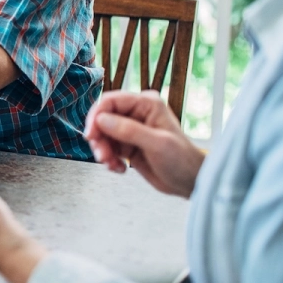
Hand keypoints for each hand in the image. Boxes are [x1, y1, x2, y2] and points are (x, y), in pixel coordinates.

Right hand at [83, 90, 202, 197]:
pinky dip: (109, 160)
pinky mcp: (128, 145)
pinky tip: (119, 168)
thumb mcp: (157, 143)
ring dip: (103, 151)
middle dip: (99, 138)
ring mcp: (131, 130)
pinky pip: (108, 148)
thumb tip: (102, 120)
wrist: (190, 182)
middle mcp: (136, 114)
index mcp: (146, 104)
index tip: (91, 135)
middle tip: (102, 155)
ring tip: (112, 164)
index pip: (111, 101)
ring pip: (103, 135)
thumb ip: (129, 130)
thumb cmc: (182, 160)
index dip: (96, 116)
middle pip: (102, 119)